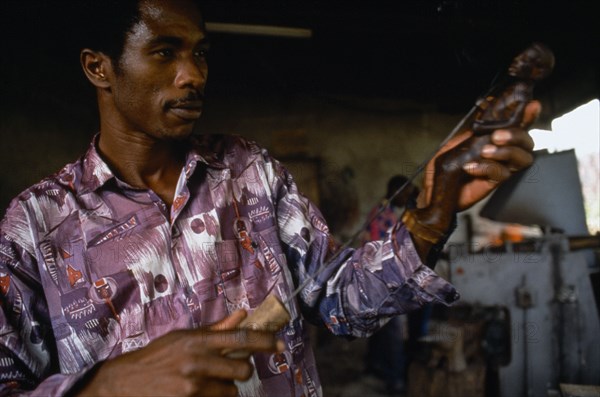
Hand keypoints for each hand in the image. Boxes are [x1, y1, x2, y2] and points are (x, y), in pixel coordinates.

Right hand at [77, 310, 281, 396]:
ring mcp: (193, 386)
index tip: (280, 344)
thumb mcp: (182, 338)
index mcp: (196, 340)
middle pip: (242, 369)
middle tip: (229, 369)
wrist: (123, 384)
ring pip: (231, 391)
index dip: (264, 341)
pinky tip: (198, 393)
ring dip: (225, 388)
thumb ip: (215, 330)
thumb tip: (242, 315)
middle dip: (241, 370)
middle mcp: (197, 362)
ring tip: (205, 383)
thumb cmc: (155, 358)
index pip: (240, 338)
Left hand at [419, 100, 538, 211]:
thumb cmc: (446, 162)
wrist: (436, 186)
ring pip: (523, 158)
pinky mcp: (496, 181)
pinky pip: (503, 173)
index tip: (533, 106)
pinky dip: (488, 167)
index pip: (517, 124)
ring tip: (485, 152)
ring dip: (506, 151)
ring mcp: (501, 166)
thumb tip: (490, 104)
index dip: (528, 115)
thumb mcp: (457, 139)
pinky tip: (472, 167)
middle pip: (527, 141)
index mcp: (494, 136)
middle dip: (516, 135)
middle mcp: (502, 150)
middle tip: (497, 136)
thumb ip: (476, 126)